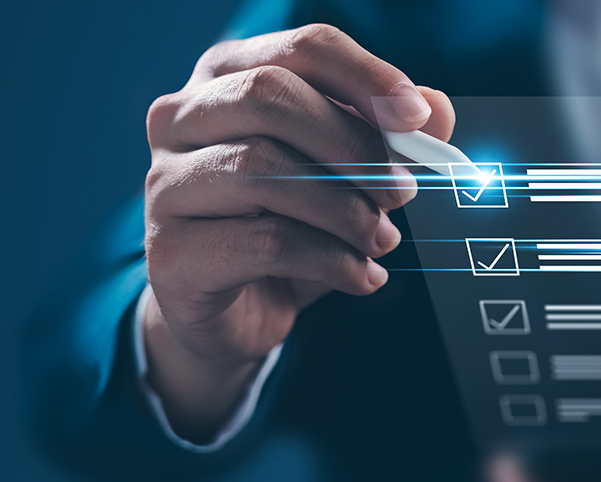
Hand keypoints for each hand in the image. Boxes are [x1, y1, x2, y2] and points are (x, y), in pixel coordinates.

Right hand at [141, 24, 454, 441]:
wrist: (237, 313)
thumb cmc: (290, 225)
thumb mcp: (346, 176)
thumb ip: (388, 136)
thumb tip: (436, 109)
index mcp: (227, 76)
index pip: (300, 48)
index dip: (365, 75)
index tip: (415, 117)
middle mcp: (181, 117)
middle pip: (269, 96)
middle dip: (354, 145)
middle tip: (403, 192)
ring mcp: (164, 182)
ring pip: (263, 169)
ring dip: (345, 210)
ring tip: (382, 240)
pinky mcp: (169, 251)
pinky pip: (264, 241)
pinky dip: (332, 261)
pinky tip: (362, 276)